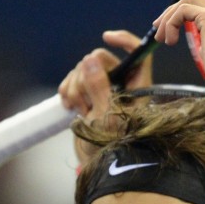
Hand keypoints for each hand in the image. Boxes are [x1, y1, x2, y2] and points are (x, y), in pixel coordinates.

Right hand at [58, 30, 152, 163]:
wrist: (96, 166)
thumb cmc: (111, 146)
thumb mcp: (106, 116)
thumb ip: (99, 86)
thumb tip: (90, 60)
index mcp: (136, 87)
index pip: (137, 54)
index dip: (125, 41)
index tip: (107, 37)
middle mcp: (120, 85)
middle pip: (102, 59)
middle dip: (86, 76)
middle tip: (84, 101)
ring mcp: (102, 90)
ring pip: (84, 69)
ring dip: (75, 86)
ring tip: (78, 109)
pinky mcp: (86, 97)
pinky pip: (72, 81)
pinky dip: (67, 91)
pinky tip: (68, 106)